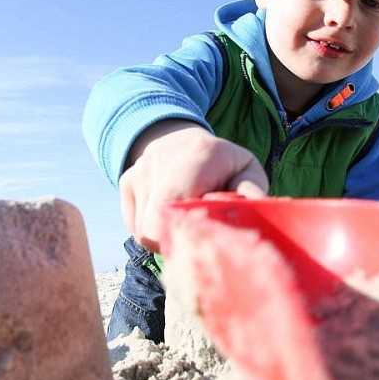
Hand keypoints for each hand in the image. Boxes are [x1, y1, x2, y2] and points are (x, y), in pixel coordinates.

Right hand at [118, 120, 267, 252]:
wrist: (182, 137)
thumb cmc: (221, 162)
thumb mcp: (245, 169)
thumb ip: (252, 189)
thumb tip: (253, 209)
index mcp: (198, 157)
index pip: (175, 204)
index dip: (185, 232)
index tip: (204, 240)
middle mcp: (160, 161)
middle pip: (154, 227)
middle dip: (176, 242)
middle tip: (197, 238)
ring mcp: (138, 172)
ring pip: (143, 233)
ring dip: (166, 236)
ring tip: (185, 220)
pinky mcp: (125, 183)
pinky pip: (134, 227)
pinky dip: (152, 231)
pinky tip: (170, 216)